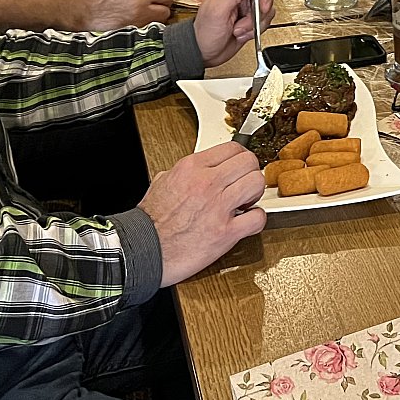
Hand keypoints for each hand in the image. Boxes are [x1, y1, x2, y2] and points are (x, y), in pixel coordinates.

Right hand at [140, 143, 267, 287]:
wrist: (142, 251)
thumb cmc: (149, 222)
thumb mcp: (161, 183)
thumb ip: (182, 172)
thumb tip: (195, 170)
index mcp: (191, 168)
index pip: (232, 148)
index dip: (240, 158)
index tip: (240, 167)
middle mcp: (207, 183)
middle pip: (249, 162)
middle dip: (250, 173)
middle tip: (243, 185)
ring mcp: (218, 207)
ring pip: (256, 183)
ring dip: (255, 194)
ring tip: (245, 203)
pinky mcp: (225, 232)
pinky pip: (257, 218)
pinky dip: (256, 220)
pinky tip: (246, 223)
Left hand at [193, 0, 274, 66]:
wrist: (203, 53)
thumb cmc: (204, 31)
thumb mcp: (217, 9)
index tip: (262, 5)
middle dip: (259, 12)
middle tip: (247, 21)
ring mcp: (246, 9)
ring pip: (267, 11)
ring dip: (254, 24)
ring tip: (238, 29)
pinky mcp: (250, 22)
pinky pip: (264, 22)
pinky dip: (255, 31)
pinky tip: (241, 34)